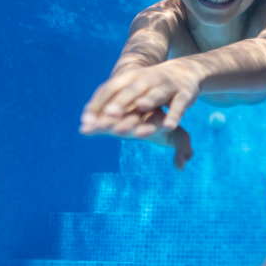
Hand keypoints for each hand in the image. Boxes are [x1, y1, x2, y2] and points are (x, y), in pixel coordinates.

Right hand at [79, 106, 193, 169]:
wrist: (151, 97)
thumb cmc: (163, 123)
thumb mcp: (176, 136)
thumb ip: (181, 149)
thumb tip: (182, 168)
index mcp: (158, 115)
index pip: (153, 122)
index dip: (147, 129)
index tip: (140, 135)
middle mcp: (142, 108)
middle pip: (132, 116)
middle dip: (125, 124)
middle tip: (116, 131)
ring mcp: (126, 104)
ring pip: (115, 111)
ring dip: (105, 121)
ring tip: (92, 130)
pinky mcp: (114, 103)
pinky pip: (103, 109)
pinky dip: (95, 118)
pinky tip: (84, 129)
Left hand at [80, 60, 202, 133]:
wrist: (185, 71)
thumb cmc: (148, 89)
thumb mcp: (130, 93)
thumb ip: (109, 111)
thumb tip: (83, 130)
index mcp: (130, 78)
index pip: (110, 88)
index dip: (98, 103)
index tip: (86, 120)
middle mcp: (147, 79)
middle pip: (132, 90)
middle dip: (121, 102)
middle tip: (108, 115)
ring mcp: (167, 86)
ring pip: (157, 94)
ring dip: (149, 100)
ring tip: (141, 106)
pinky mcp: (184, 94)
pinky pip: (178, 105)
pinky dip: (174, 115)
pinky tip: (168, 126)